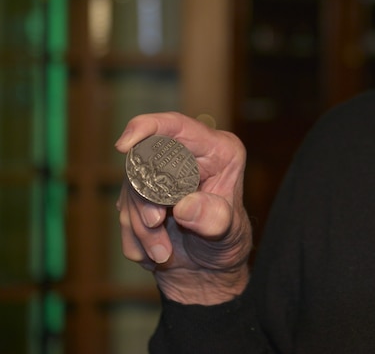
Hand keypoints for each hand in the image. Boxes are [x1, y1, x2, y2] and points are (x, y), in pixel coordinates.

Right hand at [115, 112, 251, 304]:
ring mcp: (161, 175)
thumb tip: (185, 206)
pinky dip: (135, 237)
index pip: (177, 126)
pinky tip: (156, 252)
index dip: (147, 127)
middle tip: (156, 225)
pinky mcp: (142, 196)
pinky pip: (124, 213)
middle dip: (145, 201)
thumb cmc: (226, 245)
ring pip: (131, 192)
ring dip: (142, 228)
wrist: (207, 272)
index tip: (124, 145)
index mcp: (217, 151)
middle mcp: (187, 156)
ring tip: (163, 253)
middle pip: (145, 163)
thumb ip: (211, 218)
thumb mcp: (227, 234)